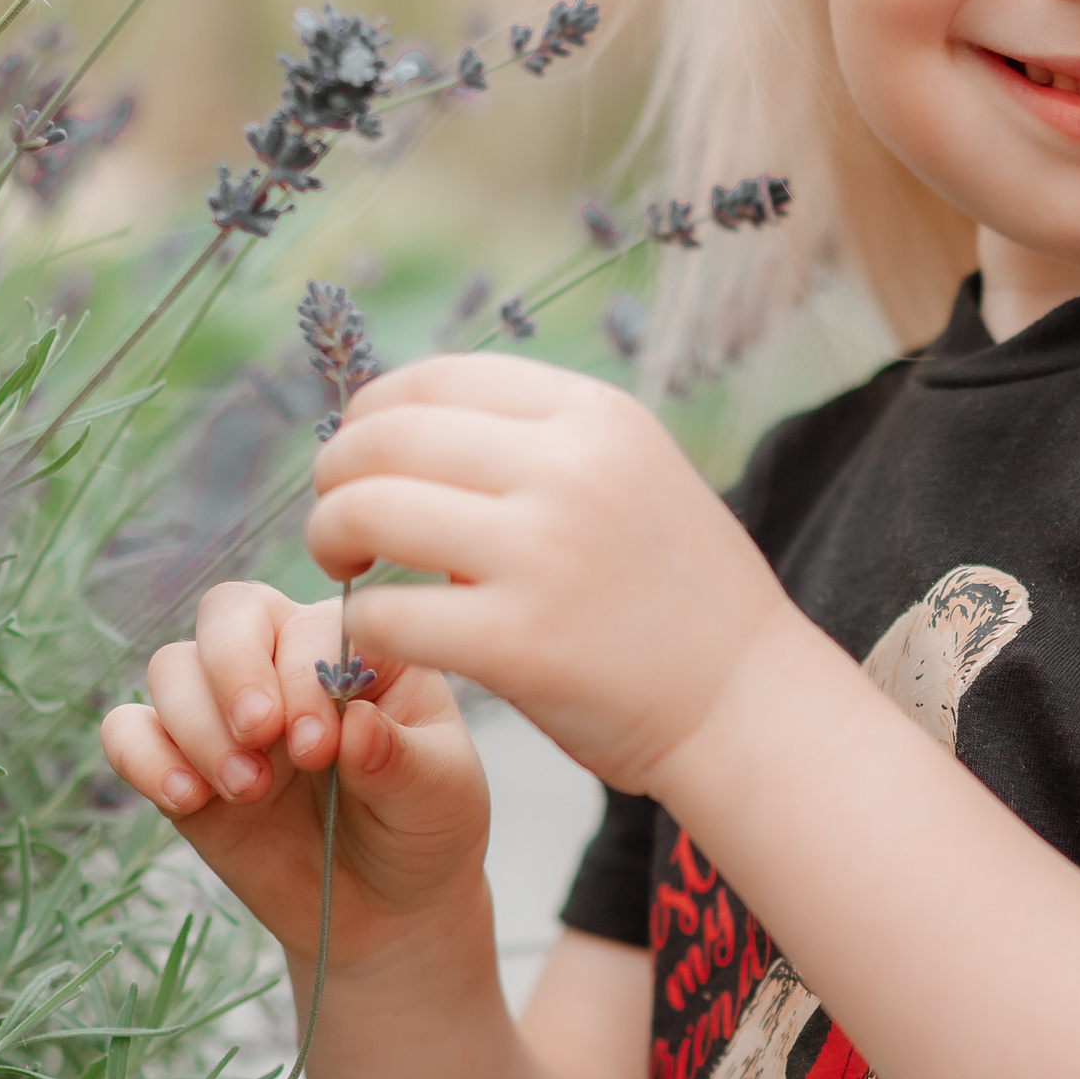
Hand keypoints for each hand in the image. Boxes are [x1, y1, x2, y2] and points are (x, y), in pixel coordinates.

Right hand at [98, 579, 490, 969]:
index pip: (310, 622)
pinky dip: (143, 756)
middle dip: (234, 669)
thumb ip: (403, 758)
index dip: (303, 674)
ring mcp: (227, 710)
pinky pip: (128, 730)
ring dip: (198, 725)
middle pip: (228, 613)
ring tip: (248, 791)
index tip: (323, 748)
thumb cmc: (424, 830)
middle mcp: (285, 663)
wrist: (385, 909)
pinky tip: (187, 800)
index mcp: (359, 648)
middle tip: (261, 736)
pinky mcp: (182, 762)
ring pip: (172, 667)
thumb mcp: (442, 795)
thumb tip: (356, 725)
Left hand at [303, 357, 789, 794]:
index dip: (373, 412)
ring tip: (347, 567)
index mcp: (596, 415)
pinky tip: (383, 632)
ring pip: (366, 510)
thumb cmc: (678, 595)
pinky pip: (386, 611)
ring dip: (330, 537)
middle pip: (386, 436)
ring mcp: (544, 554)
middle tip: (340, 522)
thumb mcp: (631, 475)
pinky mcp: (519, 643)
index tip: (364, 457)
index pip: (436, 377)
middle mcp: (571, 468)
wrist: (749, 701)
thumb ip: (537, 443)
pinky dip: (363, 621)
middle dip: (336, 475)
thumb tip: (404, 423)